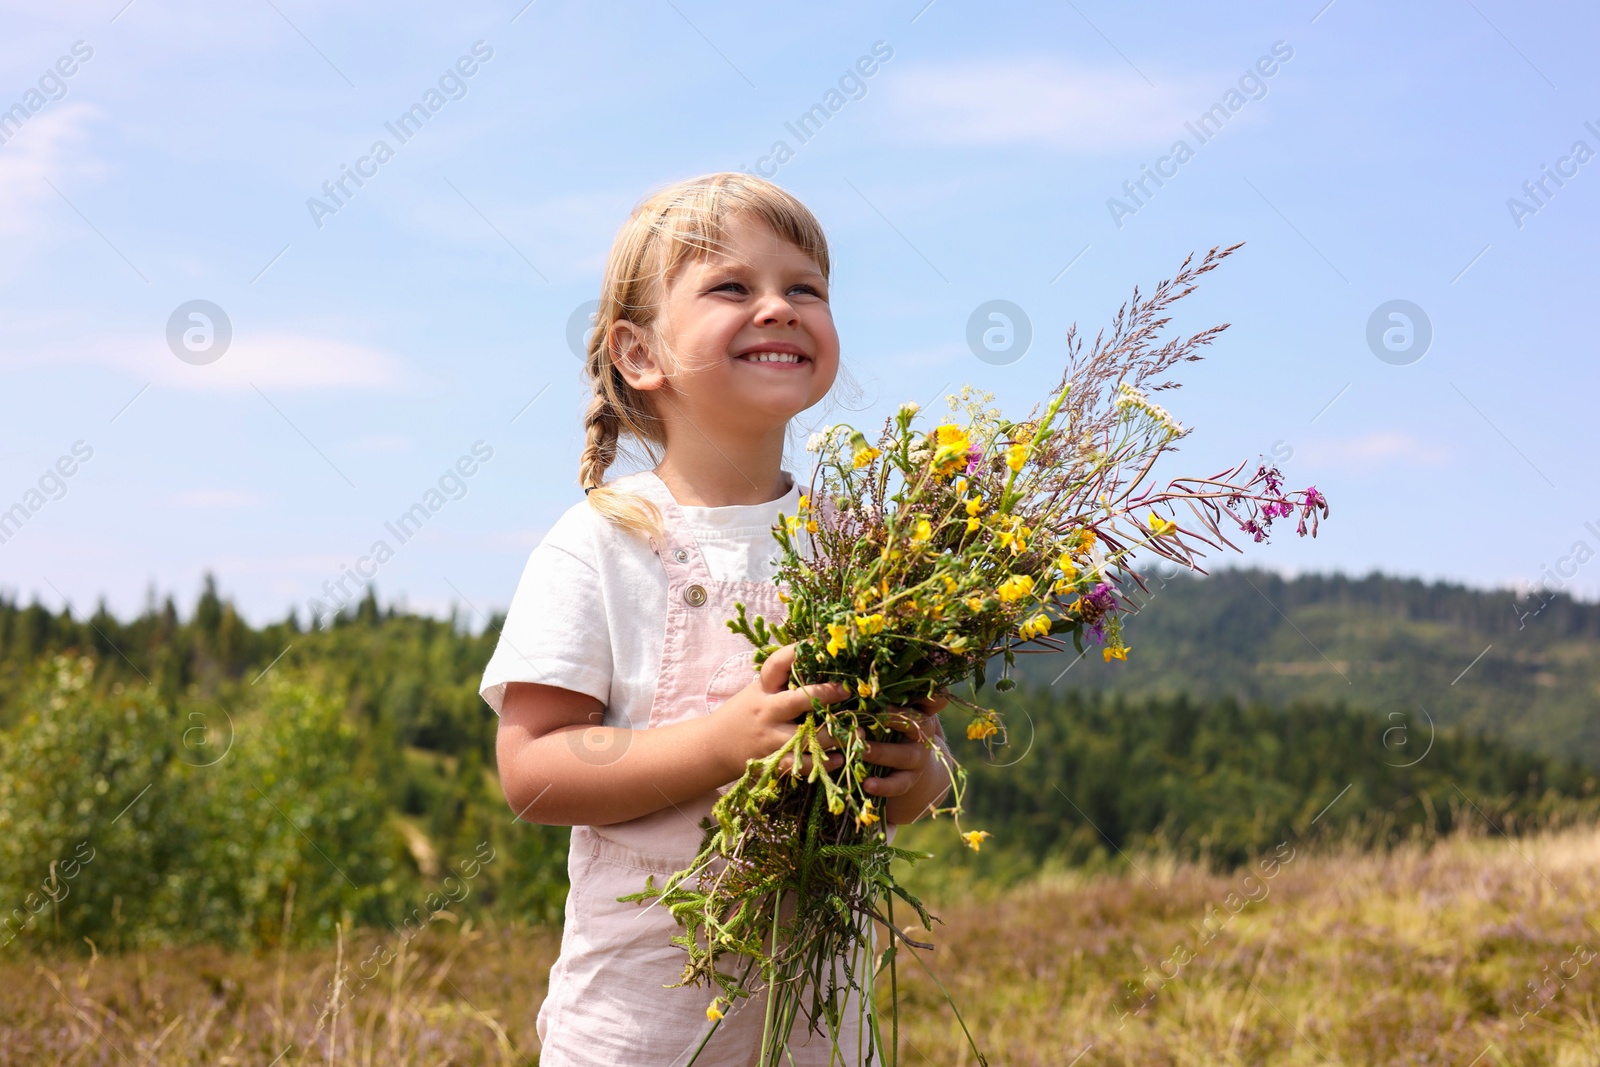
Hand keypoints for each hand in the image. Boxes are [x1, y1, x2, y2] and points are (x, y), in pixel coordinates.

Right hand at [709, 643, 850, 778]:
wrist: (713, 748)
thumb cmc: (744, 714)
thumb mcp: (757, 692)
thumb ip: (782, 681)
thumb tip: (817, 657)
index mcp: (762, 689)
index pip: (776, 665)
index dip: (794, 653)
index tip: (814, 644)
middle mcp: (766, 711)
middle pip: (797, 700)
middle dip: (824, 694)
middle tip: (847, 690)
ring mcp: (770, 738)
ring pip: (806, 737)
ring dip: (834, 735)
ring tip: (858, 732)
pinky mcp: (773, 761)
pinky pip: (802, 764)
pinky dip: (823, 763)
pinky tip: (839, 758)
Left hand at [859, 689, 950, 800]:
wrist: (909, 768)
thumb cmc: (892, 727)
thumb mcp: (893, 709)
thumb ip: (884, 693)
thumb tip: (859, 666)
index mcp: (920, 710)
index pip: (932, 698)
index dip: (929, 693)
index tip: (914, 684)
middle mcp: (923, 733)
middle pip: (917, 722)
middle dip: (893, 717)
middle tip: (869, 712)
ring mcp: (917, 758)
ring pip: (904, 755)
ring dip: (881, 752)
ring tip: (860, 751)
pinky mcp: (908, 781)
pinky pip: (898, 784)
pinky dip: (883, 785)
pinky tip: (867, 784)